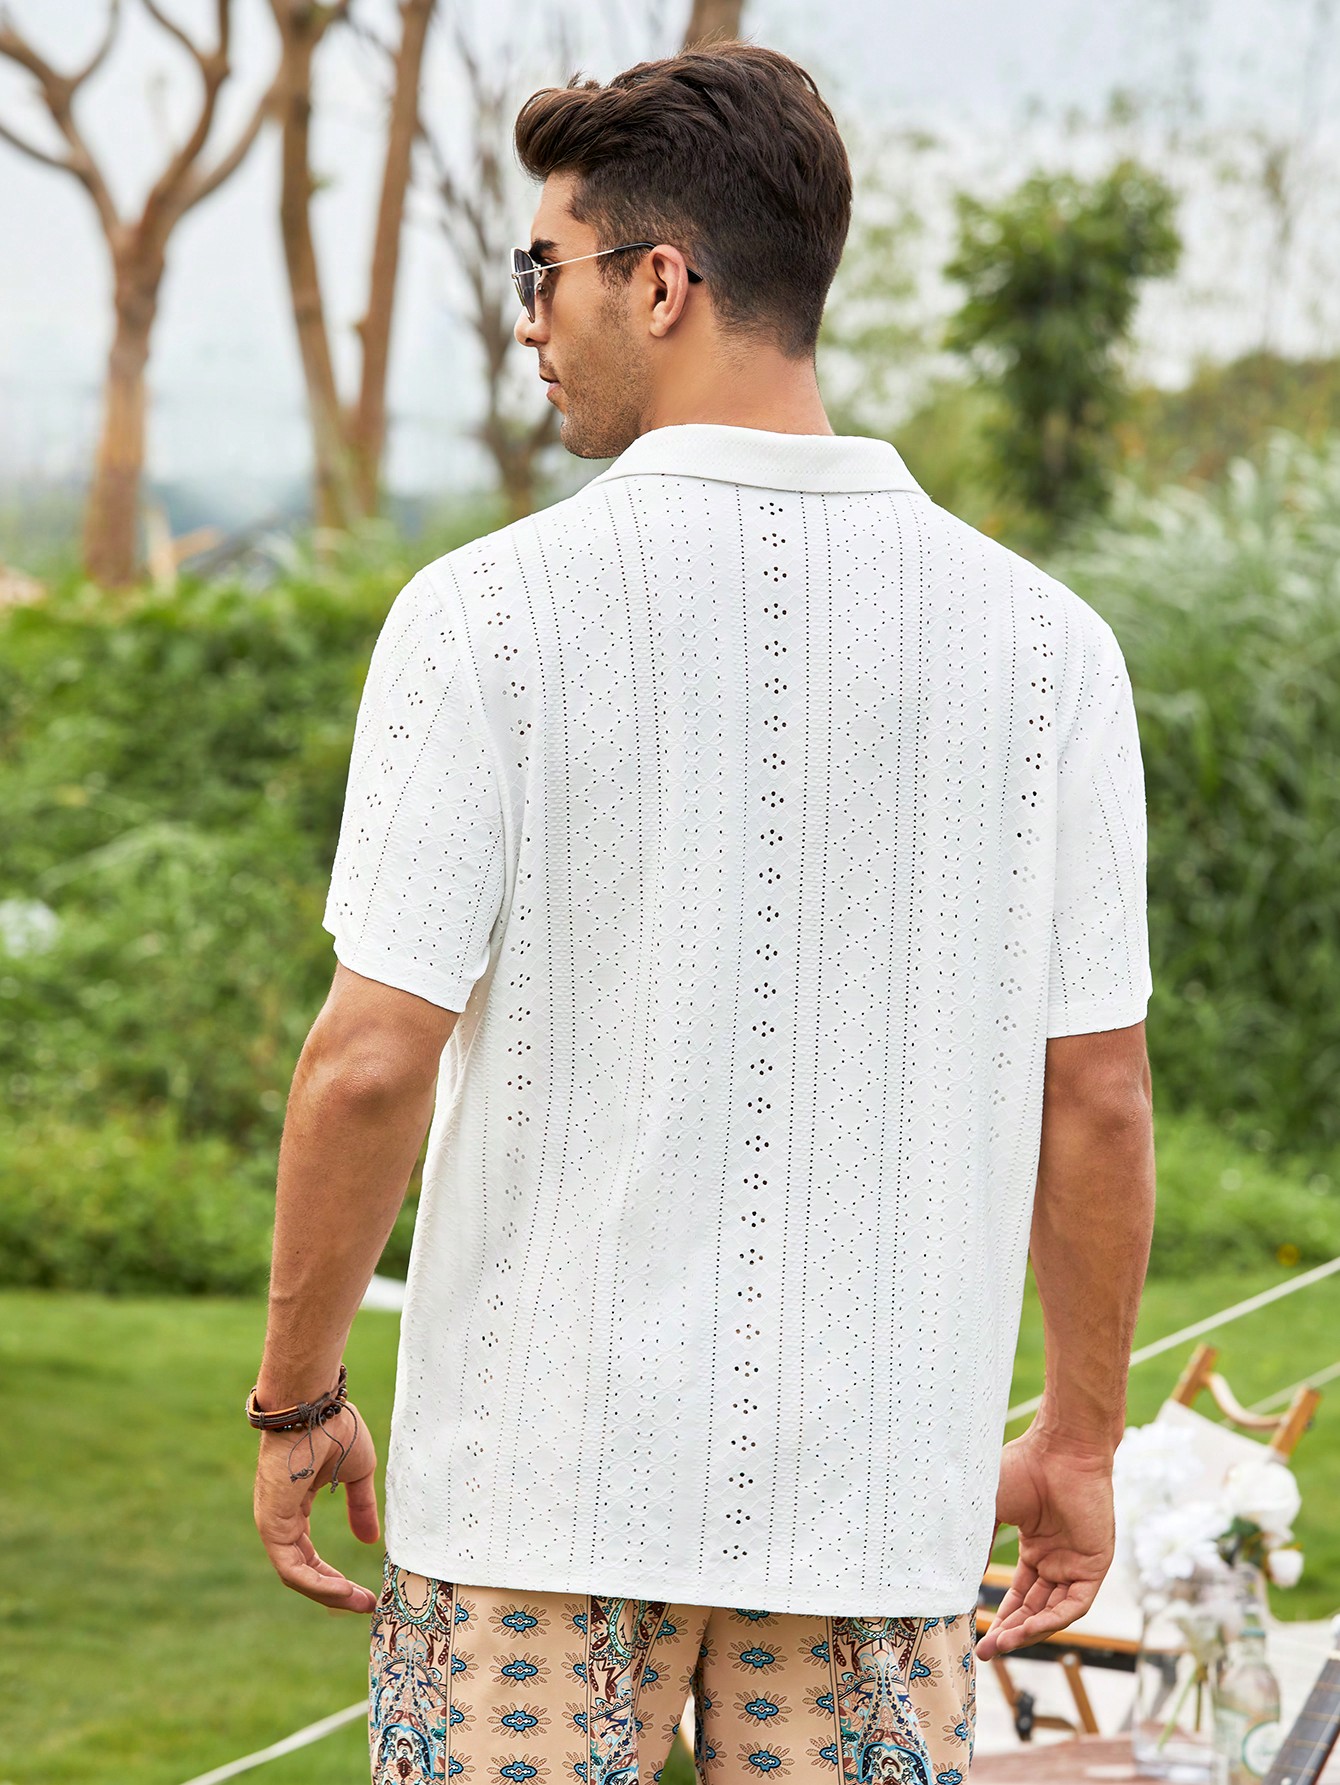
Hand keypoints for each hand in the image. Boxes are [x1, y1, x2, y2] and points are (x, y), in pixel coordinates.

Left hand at [253, 1401, 380, 1612]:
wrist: (315, 1408)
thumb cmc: (334, 1428)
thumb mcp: (357, 1473)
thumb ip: (361, 1507)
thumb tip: (370, 1542)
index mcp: (296, 1504)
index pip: (309, 1553)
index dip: (335, 1576)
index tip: (364, 1591)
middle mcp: (280, 1518)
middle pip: (303, 1570)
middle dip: (334, 1591)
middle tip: (365, 1604)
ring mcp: (273, 1523)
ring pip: (296, 1575)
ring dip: (328, 1593)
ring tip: (358, 1601)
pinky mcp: (271, 1525)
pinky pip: (291, 1568)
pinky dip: (316, 1584)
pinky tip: (342, 1590)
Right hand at [974, 1428, 1115, 1661]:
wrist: (1059, 1449)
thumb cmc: (1023, 1467)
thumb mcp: (988, 1508)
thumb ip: (976, 1542)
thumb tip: (954, 1576)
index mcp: (1036, 1546)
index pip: (1021, 1594)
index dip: (1001, 1616)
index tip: (978, 1635)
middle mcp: (1057, 1559)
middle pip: (1034, 1609)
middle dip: (1010, 1632)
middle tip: (985, 1652)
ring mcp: (1076, 1563)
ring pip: (1052, 1612)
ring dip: (1027, 1631)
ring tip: (1000, 1645)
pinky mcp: (1095, 1566)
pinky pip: (1073, 1605)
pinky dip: (1051, 1621)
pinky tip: (1026, 1629)